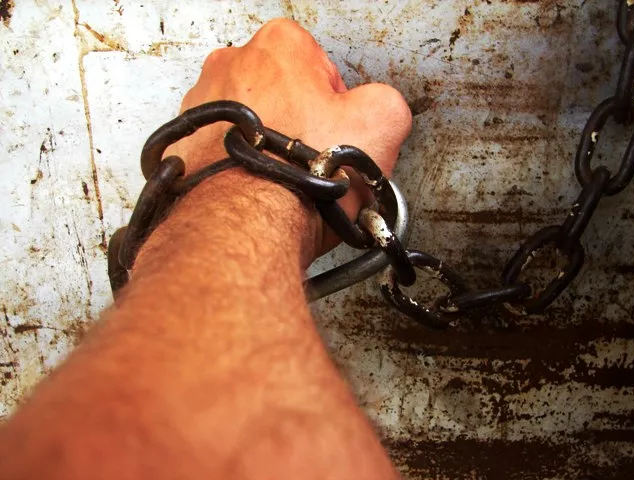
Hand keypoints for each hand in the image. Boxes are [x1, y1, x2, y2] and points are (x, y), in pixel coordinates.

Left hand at [165, 18, 411, 255]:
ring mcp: (203, 106)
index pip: (325, 72)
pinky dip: (245, 167)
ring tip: (288, 180)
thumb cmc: (299, 175)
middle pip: (286, 97)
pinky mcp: (188, 143)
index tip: (339, 136)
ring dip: (272, 148)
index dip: (340, 110)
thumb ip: (387, 101)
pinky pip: (230, 152)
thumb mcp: (381, 124)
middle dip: (302, 126)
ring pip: (256, 126)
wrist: (246, 224)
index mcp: (280, 46)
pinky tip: (262, 188)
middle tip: (316, 160)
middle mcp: (231, 66)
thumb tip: (379, 109)